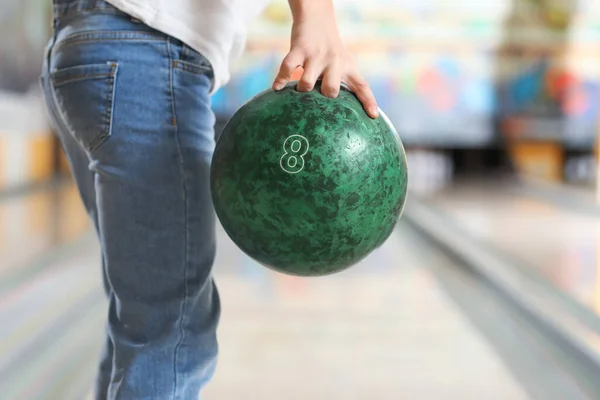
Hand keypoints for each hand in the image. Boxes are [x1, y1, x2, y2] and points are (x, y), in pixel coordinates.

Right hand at [272, 0, 378, 118]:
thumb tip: (333, 111)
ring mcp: (316, 56)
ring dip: (302, 89)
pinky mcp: (299, 49)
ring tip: (300, 89)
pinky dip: (281, 80)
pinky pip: (287, 68)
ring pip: (307, 83)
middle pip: (331, 90)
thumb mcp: (342, 62)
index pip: (362, 86)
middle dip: (324, 97)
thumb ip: (341, 82)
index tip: (373, 116)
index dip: (368, 102)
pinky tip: (277, 88)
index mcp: (347, 67)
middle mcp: (334, 62)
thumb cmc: (329, 49)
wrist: (317, 18)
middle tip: (319, 94)